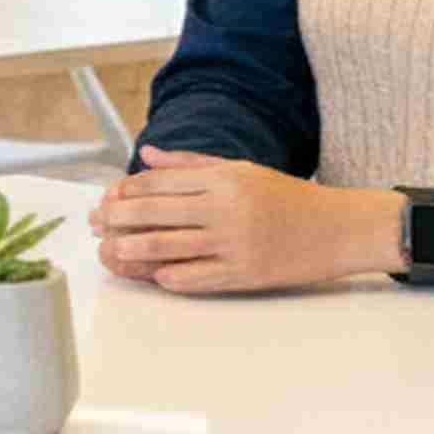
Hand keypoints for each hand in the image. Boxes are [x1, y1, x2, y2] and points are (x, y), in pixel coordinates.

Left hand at [91, 147, 403, 294]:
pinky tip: (154, 275)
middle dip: (119, 218)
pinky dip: (171, 277)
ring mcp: (234, 243)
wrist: (337, 228)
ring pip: (169, 246)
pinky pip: (197, 278)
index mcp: (223, 179)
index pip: (160, 183)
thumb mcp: (241, 169)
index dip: (127, 191)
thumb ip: (191, 164)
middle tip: (95, 224)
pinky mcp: (245, 274)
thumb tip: (148, 156)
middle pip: (156, 213)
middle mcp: (225, 208)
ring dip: (133, 249)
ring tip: (112, 251)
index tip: (107, 198)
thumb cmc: (287, 197)